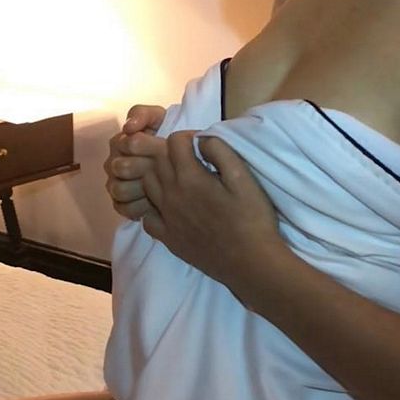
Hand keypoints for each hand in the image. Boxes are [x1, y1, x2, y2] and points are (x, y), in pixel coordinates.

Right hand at [104, 104, 166, 220]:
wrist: (182, 162)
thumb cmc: (169, 138)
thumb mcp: (160, 119)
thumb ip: (143, 114)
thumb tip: (128, 126)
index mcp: (121, 142)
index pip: (123, 144)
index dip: (142, 147)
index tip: (159, 147)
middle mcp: (114, 163)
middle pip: (118, 168)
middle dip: (143, 169)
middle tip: (163, 170)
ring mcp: (116, 184)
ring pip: (118, 189)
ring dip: (141, 189)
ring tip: (160, 187)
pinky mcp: (122, 204)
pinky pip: (123, 208)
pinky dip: (139, 207)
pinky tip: (154, 203)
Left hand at [140, 130, 285, 293]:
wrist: (250, 262)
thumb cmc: (252, 217)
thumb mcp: (243, 177)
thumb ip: (220, 151)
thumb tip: (201, 139)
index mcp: (190, 178)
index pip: (173, 142)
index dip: (187, 137)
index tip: (201, 145)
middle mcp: (171, 196)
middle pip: (156, 162)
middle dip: (171, 153)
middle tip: (191, 159)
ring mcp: (166, 219)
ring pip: (148, 186)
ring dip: (160, 176)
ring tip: (181, 179)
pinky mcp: (168, 239)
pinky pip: (147, 216)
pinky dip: (154, 206)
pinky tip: (171, 207)